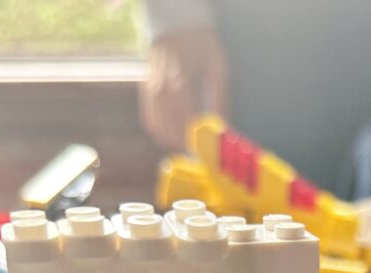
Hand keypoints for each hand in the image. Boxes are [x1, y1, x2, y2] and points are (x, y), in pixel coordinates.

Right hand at [141, 28, 227, 149]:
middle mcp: (163, 91)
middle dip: (187, 145)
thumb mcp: (218, 67)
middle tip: (201, 152)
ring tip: (189, 146)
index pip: (189, 124)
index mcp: (182, 84)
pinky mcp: (146, 91)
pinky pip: (149, 120)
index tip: (209, 151)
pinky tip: (172, 136)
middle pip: (172, 131)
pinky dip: (160, 133)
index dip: (199, 142)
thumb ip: (220, 98)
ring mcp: (151, 92)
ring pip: (158, 129)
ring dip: (173, 142)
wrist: (174, 23)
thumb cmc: (200, 44)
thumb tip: (223, 126)